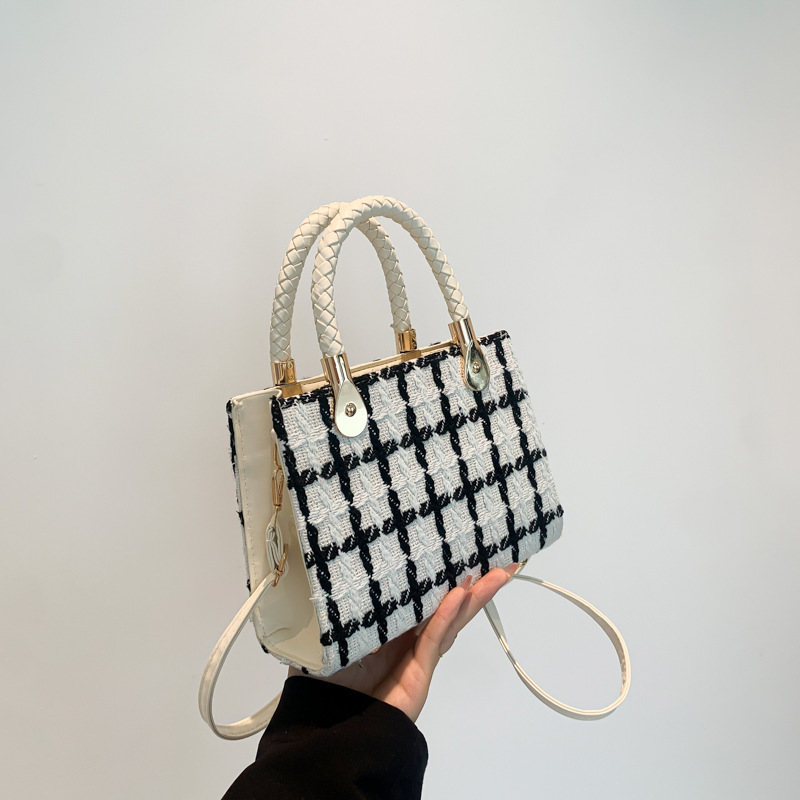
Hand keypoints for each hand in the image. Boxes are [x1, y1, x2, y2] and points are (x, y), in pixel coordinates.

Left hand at [288, 564, 516, 721]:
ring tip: (499, 572)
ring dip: (474, 596)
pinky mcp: (418, 673)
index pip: (419, 598)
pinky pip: (434, 639)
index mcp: (388, 631)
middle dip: (471, 583)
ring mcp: (417, 657)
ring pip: (451, 619)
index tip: (454, 550)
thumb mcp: (326, 640)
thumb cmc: (324, 688)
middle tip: (496, 558)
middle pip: (446, 606)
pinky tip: (460, 595)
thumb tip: (327, 576)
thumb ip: (333, 614)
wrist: (328, 736)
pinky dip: (448, 616)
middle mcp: (407, 640)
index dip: (438, 577)